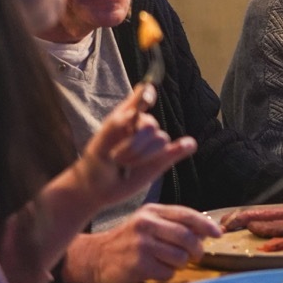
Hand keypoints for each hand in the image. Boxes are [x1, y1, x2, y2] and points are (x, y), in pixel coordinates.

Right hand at [62, 203, 220, 282]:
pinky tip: (154, 269)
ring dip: (180, 263)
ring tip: (168, 261)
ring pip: (180, 257)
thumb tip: (205, 231)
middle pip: (187, 238)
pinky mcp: (138, 264)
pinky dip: (166, 274)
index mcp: (152, 211)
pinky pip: (168, 272)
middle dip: (197, 249)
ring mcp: (141, 245)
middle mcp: (146, 224)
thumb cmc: (129, 240)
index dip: (206, 225)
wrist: (96, 257)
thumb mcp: (148, 223)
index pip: (186, 215)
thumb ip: (173, 223)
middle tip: (196, 255)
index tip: (218, 233)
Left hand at [74, 83, 197, 208]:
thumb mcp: (98, 144)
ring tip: (126, 165)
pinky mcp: (162, 159)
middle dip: (134, 144)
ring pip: (161, 140)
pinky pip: (179, 149)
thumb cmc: (96, 163)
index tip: (146, 100)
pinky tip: (186, 145)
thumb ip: (115, 128)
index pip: (143, 96)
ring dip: (142, 155)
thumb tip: (134, 114)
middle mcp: (142, 125)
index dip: (147, 95)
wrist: (97, 188)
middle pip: (151, 125)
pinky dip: (183, 146)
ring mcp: (153, 143)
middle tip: (116, 158)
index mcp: (127, 116)